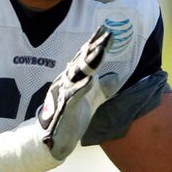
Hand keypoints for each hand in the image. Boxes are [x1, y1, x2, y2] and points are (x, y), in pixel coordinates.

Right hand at [38, 26, 118, 159]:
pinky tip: (91, 80)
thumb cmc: (73, 117)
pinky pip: (73, 95)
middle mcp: (67, 81)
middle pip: (82, 60)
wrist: (55, 139)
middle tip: (106, 33)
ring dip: (89, 61)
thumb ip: (104, 88)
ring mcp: (64, 92)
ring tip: (101, 50)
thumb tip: (116, 76)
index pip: (86, 58)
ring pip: (77, 74)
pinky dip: (81, 87)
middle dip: (94, 46)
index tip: (107, 32)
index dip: (96, 44)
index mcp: (74, 78)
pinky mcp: (65, 107)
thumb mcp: (92, 99)